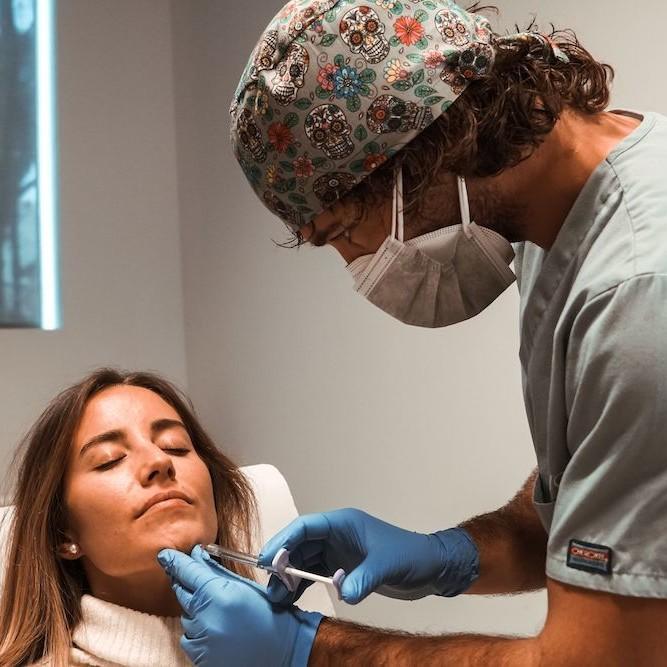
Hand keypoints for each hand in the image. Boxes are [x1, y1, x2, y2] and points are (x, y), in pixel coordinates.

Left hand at [158, 545, 322, 666]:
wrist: (282, 651)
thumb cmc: (270, 617)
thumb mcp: (245, 587)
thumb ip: (217, 571)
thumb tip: (198, 556)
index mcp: (219, 595)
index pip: (188, 572)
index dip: (174, 561)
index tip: (165, 555)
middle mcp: (206, 618)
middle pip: (182, 593)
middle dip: (187, 584)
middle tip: (201, 583)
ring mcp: (202, 640)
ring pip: (186, 617)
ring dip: (196, 611)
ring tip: (221, 614)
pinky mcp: (200, 658)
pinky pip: (188, 638)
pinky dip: (198, 631)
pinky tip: (218, 630)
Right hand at [259, 508, 478, 605]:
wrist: (430, 568)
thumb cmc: (411, 555)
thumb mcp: (387, 565)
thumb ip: (364, 578)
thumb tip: (345, 594)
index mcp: (343, 523)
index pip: (305, 527)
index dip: (282, 541)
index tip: (267, 560)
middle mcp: (336, 535)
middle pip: (299, 545)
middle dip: (282, 565)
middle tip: (271, 589)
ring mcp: (338, 551)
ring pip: (304, 561)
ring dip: (290, 579)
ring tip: (277, 600)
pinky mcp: (342, 568)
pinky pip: (315, 575)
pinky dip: (303, 586)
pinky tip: (292, 601)